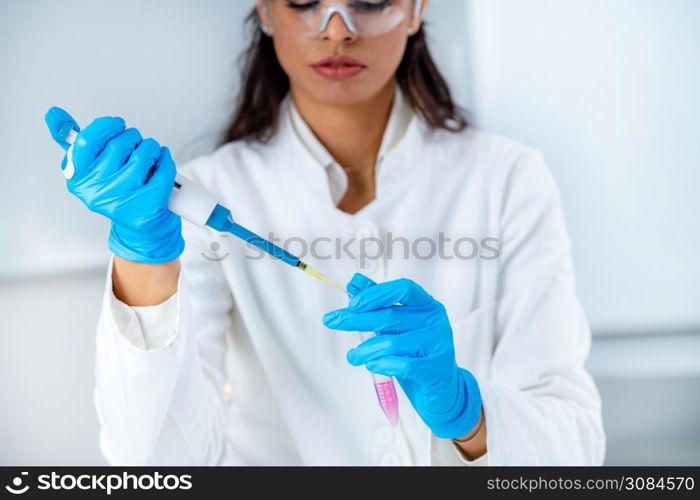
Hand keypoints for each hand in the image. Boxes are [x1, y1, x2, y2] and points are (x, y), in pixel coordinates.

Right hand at [44, 107, 183, 262]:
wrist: (142, 226)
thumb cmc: (117, 191)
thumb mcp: (90, 169)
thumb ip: (71, 141)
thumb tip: (54, 114)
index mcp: (79, 180)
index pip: (86, 141)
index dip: (106, 127)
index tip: (117, 124)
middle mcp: (99, 191)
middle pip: (119, 144)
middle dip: (132, 136)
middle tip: (135, 143)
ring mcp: (125, 199)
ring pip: (143, 152)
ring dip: (150, 146)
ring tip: (149, 155)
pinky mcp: (150, 202)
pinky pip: (163, 166)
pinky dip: (165, 159)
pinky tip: (160, 164)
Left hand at [322, 273, 481, 438]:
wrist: (440, 388)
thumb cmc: (416, 352)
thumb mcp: (399, 326)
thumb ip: (380, 304)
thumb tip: (355, 282)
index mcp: (427, 304)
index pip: (403, 289)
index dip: (376, 294)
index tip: (353, 304)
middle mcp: (435, 320)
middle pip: (391, 316)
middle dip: (357, 320)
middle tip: (333, 322)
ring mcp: (439, 344)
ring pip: (393, 343)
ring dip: (366, 350)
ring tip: (354, 356)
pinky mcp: (436, 368)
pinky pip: (403, 365)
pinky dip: (382, 365)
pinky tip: (372, 365)